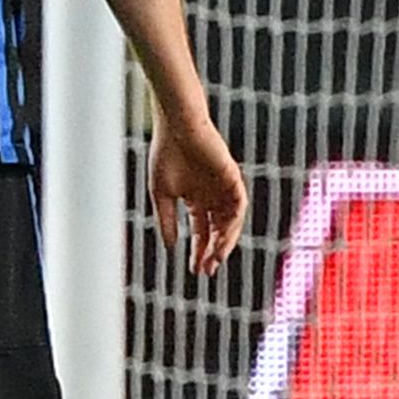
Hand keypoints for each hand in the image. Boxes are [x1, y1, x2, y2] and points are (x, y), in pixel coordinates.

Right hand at [151, 109, 247, 277]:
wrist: (176, 127)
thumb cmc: (165, 155)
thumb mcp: (160, 194)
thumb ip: (165, 220)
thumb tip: (170, 247)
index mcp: (195, 199)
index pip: (200, 232)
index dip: (197, 251)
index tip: (193, 270)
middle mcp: (212, 197)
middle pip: (217, 231)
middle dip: (212, 252)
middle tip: (206, 271)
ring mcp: (224, 188)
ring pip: (230, 223)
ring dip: (224, 242)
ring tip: (215, 260)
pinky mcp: (233, 178)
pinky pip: (238, 206)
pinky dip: (232, 223)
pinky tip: (222, 237)